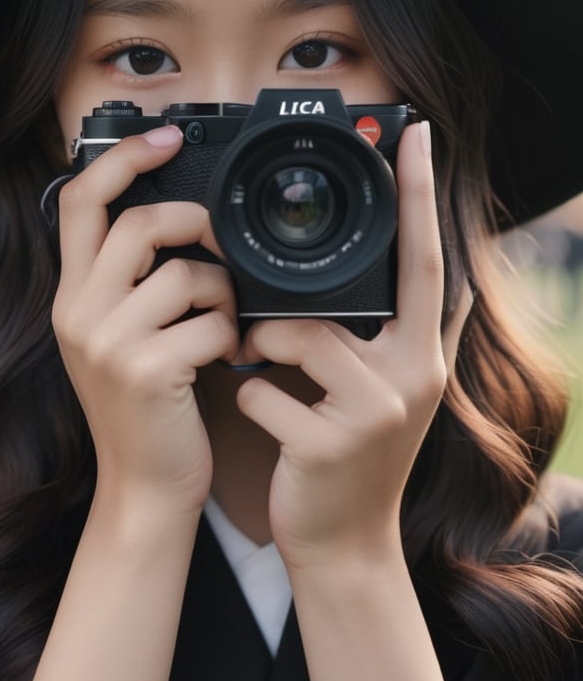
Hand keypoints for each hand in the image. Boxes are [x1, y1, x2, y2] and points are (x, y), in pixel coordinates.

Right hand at [52, 125, 238, 515]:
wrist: (146, 489)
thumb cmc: (148, 409)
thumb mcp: (119, 338)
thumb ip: (131, 282)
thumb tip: (179, 221)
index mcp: (72, 297)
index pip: (78, 201)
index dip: (121, 158)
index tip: (164, 137)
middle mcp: (77, 314)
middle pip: (139, 224)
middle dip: (194, 226)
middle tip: (219, 248)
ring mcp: (107, 344)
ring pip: (185, 273)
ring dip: (223, 293)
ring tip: (225, 322)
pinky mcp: (146, 372)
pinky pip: (211, 321)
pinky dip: (233, 335)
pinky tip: (228, 356)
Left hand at [234, 121, 472, 569]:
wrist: (343, 546)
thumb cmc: (349, 454)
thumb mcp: (387, 389)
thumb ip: (398, 329)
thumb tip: (432, 273)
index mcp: (421, 351)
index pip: (426, 257)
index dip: (421, 194)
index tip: (417, 134)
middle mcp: (412, 374)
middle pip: (339, 297)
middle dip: (288, 311)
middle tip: (264, 333)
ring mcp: (375, 410)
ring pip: (289, 336)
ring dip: (260, 354)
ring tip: (268, 384)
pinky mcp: (331, 442)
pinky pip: (260, 389)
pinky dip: (247, 399)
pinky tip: (267, 423)